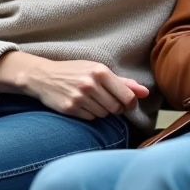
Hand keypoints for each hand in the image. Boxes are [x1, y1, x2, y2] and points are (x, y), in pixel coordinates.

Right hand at [0, 51, 149, 120]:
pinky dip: (90, 114)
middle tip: (107, 101)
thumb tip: (145, 92)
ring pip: (104, 114)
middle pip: (116, 108)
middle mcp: (90, 84)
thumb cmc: (75, 72)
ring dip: (102, 111)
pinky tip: (82, 105)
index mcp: (100, 72)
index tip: (128, 104)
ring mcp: (79, 97)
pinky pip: (90, 118)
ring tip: (93, 100)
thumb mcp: (98, 70)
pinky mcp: (70, 108)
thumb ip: (123, 82)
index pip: (127, 96)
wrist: (44, 76)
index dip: (131, 103)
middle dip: (116, 108)